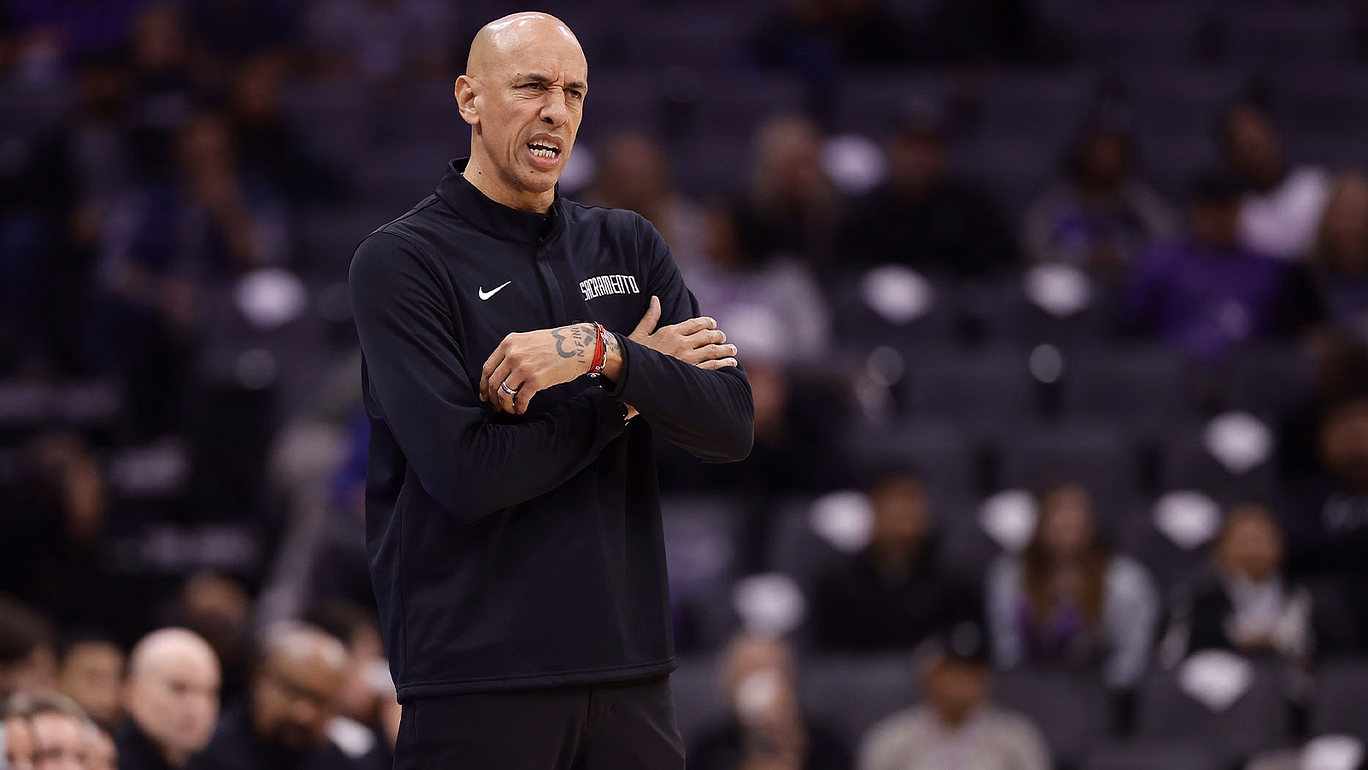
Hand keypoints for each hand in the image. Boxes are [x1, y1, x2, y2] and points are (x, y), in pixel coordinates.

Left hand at [480, 323, 596, 413]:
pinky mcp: (536, 380)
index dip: (483, 385)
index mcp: (509, 343)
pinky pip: (520, 399)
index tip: (485, 395)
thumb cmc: (556, 344)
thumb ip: (513, 353)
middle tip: (497, 406)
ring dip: (505, 405)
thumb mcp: (528, 341)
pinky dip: (519, 407)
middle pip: (493, 382)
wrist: (579, 345)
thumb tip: (501, 376)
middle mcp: (513, 354)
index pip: (487, 368)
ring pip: (503, 393)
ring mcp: (524, 367)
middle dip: (493, 398)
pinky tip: (521, 409)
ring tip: (510, 409)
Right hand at [630, 295, 737, 369]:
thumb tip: (655, 298)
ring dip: (726, 349)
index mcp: (670, 331)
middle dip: (718, 335)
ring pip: (713, 350)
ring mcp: (687, 359)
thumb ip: (651, 316)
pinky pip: (712, 366)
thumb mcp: (640, 333)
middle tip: (723, 337)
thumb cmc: (632, 355)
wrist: (629, 373)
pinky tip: (731, 363)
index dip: (707, 323)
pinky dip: (724, 363)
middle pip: (708, 335)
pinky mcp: (690, 373)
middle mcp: (681, 343)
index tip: (713, 324)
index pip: (695, 323)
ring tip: (733, 350)